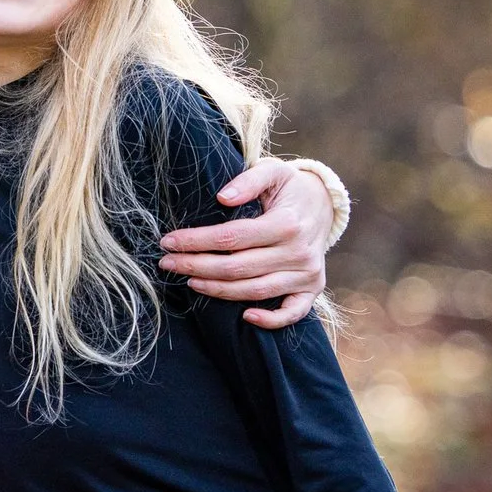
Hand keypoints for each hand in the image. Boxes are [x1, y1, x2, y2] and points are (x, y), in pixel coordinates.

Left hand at [157, 156, 333, 327]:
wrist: (324, 205)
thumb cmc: (289, 188)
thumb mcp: (272, 172)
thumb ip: (248, 181)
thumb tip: (222, 197)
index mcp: (286, 223)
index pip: (231, 237)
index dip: (196, 241)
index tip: (168, 241)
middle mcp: (299, 252)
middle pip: (238, 267)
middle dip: (197, 266)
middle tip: (167, 263)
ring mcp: (307, 274)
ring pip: (256, 290)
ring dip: (218, 290)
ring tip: (190, 282)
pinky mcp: (313, 288)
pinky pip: (293, 312)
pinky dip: (271, 320)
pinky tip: (245, 316)